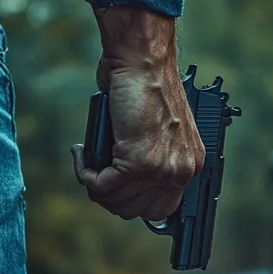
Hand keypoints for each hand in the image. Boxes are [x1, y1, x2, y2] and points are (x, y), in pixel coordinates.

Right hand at [72, 6, 204, 220]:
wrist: (142, 61)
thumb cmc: (145, 85)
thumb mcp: (158, 130)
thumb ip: (151, 157)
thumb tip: (124, 181)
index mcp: (190, 164)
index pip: (161, 208)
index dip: (131, 201)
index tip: (113, 186)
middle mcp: (181, 170)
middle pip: (136, 211)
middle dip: (108, 196)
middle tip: (95, 172)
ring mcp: (162, 169)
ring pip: (116, 201)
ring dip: (93, 183)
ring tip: (88, 159)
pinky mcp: (140, 162)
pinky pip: (101, 185)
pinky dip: (85, 172)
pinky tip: (82, 152)